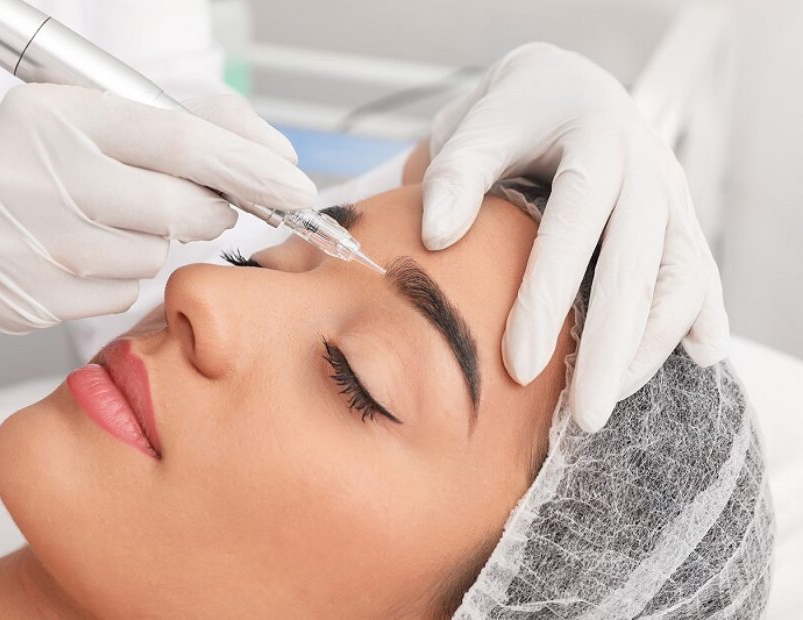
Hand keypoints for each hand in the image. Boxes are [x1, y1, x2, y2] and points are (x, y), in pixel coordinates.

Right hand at [0, 84, 315, 340]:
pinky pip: (120, 295)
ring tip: (105, 223)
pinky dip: (119, 278)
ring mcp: (25, 240)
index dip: (248, 166)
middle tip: (198, 205)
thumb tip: (278, 156)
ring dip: (151, 244)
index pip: (181, 141)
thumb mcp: (107, 123)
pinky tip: (82, 257)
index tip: (294, 186)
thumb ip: (198, 123)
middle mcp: (35, 173)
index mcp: (59, 115)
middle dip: (209, 212)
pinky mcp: (25, 296)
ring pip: (152, 257)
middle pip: (179, 209)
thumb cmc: (50, 168)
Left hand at [422, 43, 728, 431]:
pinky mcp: (680, 218)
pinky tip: (697, 356)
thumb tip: (436, 238)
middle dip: (613, 349)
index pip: (574, 227)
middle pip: (638, 267)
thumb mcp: (480, 126)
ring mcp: (670, 195)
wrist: (566, 88)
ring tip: (612, 399)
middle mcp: (645, 169)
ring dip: (653, 344)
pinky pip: (701, 270)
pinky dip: (701, 315)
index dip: (548, 298)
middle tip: (585, 417)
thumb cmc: (514, 115)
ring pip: (681, 276)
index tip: (519, 366)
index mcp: (594, 141)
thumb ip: (457, 174)